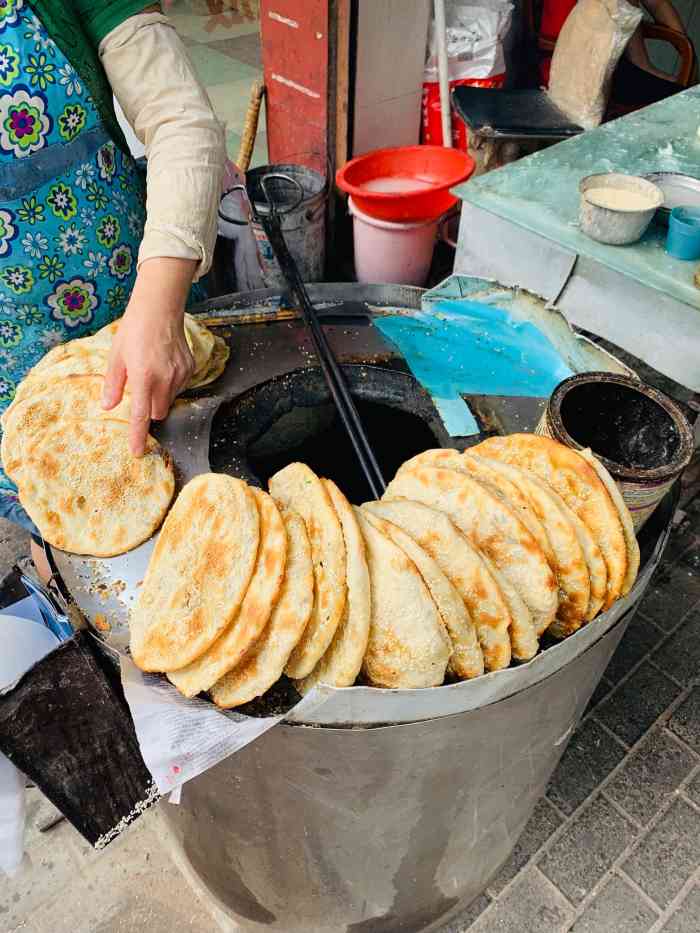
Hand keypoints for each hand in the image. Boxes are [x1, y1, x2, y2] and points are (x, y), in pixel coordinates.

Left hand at [102, 257, 196, 455]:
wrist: (160, 309)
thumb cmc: (134, 330)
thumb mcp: (116, 357)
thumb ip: (113, 384)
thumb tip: (108, 406)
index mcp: (143, 377)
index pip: (142, 416)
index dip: (139, 436)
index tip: (138, 452)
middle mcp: (165, 379)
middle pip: (158, 412)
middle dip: (149, 408)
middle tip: (140, 389)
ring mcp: (180, 374)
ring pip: (169, 400)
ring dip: (160, 395)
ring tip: (152, 370)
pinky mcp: (190, 368)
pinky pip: (179, 386)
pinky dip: (170, 383)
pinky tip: (164, 364)